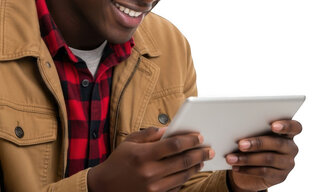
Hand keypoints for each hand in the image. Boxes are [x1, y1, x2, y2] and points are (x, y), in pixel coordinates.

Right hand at [87, 127, 213, 191]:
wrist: (105, 187)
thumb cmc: (118, 161)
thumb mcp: (130, 142)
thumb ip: (150, 134)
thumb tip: (170, 129)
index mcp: (143, 155)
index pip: (173, 145)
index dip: (189, 140)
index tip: (199, 136)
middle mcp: (149, 172)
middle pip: (182, 161)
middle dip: (198, 153)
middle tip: (209, 149)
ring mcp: (153, 187)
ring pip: (182, 176)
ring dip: (195, 167)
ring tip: (202, 159)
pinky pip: (176, 187)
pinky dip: (185, 178)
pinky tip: (189, 171)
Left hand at [225, 120, 301, 191]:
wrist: (250, 169)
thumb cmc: (252, 145)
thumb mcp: (253, 135)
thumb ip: (253, 130)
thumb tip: (238, 127)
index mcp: (287, 133)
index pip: (295, 127)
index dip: (286, 125)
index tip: (273, 125)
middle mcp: (290, 147)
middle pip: (278, 143)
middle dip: (257, 143)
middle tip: (241, 144)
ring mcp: (287, 163)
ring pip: (268, 159)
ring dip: (247, 158)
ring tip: (231, 158)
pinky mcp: (280, 176)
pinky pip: (264, 172)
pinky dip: (247, 169)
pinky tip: (236, 167)